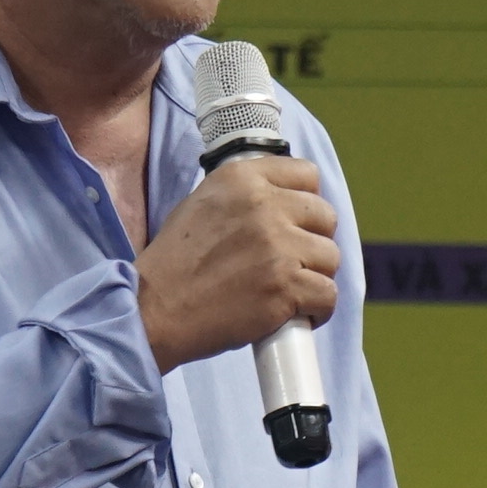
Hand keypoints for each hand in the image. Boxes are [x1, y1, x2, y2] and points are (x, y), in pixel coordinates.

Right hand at [136, 157, 337, 373]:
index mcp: (242, 179)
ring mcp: (278, 247)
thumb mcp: (201, 203)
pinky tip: (299, 313)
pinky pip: (328, 294)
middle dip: (314, 240)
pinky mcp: (286, 287)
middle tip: (293, 261)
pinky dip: (317, 309)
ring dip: (315, 276)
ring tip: (291, 290)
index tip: (297, 221)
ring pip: (331, 257)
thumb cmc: (174, 262)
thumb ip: (244, 195)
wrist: (155, 309)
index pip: (306, 174)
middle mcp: (264, 206)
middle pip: (326, 216)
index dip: (306, 201)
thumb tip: (283, 199)